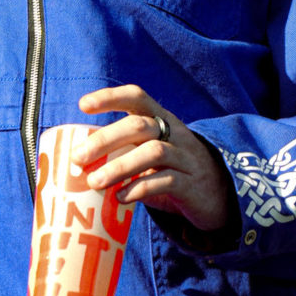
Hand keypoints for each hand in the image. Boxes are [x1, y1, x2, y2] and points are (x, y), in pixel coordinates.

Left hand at [74, 84, 231, 232]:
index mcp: (161, 120)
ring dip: (120, 167)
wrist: (220, 195)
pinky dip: (140, 188)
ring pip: (153, 153)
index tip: (83, 105)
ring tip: (95, 182)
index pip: (137, 97)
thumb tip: (75, 162)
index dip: (110, 97)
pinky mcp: (193, 185)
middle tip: (78, 157)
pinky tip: (120, 198)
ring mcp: (186, 158)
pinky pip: (167, 182)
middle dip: (106, 139)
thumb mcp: (150, 154)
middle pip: (140, 126)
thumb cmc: (172, 171)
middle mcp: (174, 133)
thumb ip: (123, 152)